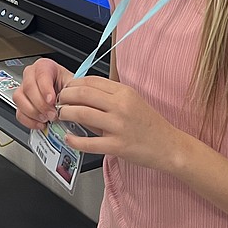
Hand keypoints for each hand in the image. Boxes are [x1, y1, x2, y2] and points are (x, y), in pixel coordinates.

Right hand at [14, 58, 72, 130]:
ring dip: (33, 112)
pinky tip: (41, 123)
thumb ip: (71, 91)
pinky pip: (19, 112)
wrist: (66, 95)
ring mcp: (23, 88)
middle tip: (52, 114)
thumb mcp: (73, 85)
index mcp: (44, 66)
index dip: (45, 88)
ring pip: (19, 99)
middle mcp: (31, 75)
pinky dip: (29, 120)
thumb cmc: (68, 88)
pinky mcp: (21, 103)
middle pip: (28, 87)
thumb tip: (71, 101)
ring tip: (46, 118)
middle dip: (41, 104)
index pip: (41, 74)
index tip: (52, 100)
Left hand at [56, 76, 187, 171]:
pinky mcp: (118, 146)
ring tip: (61, 116)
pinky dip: (75, 140)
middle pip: (82, 94)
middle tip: (58, 101)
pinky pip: (90, 143)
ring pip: (82, 114)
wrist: (169, 146)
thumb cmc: (150, 123)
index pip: (90, 81)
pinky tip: (69, 138)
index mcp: (123, 92)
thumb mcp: (132, 100)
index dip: (72, 84)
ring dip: (66, 114)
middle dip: (64, 97)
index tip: (65, 88)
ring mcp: (119, 126)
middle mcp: (120, 106)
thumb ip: (110, 95)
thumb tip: (84, 92)